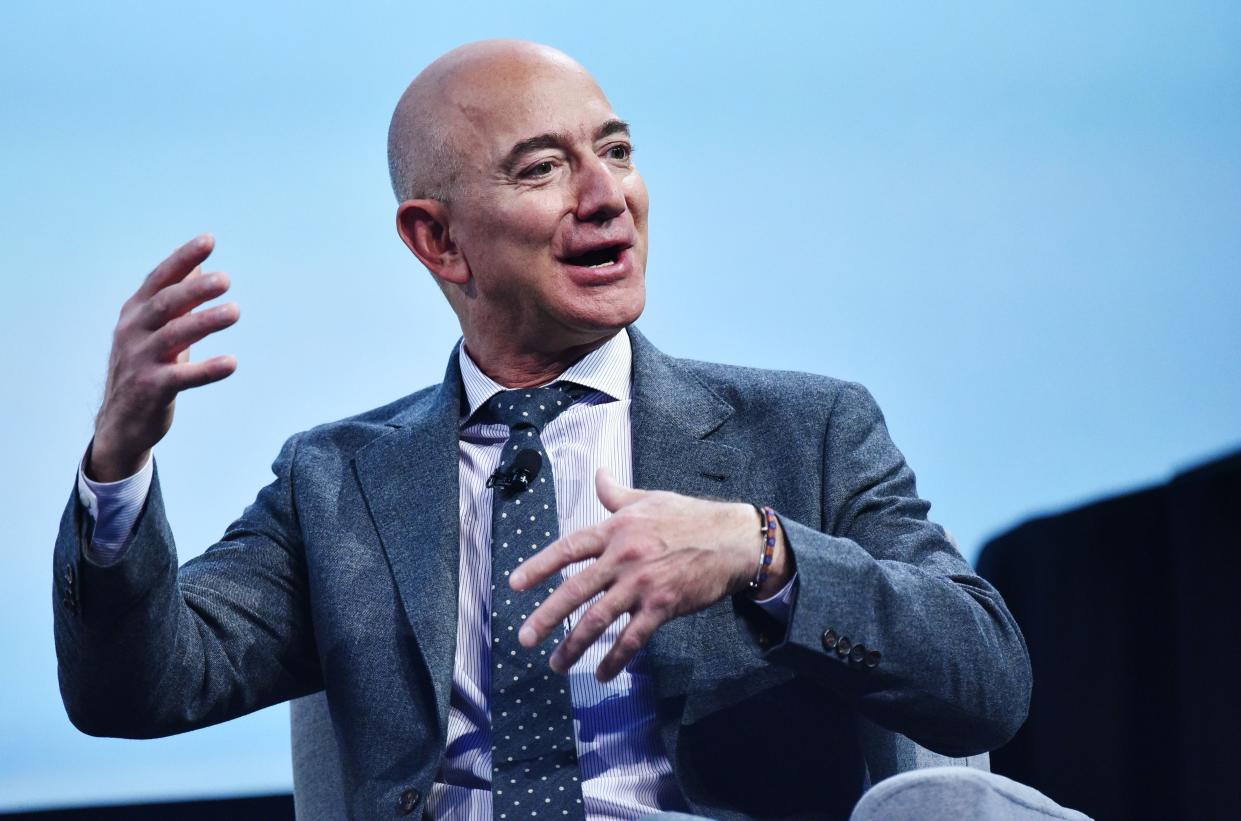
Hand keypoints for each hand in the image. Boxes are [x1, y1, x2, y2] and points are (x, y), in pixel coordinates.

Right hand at [88, 235, 238, 480]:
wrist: (122, 422)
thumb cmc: (145, 367)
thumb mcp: (155, 330)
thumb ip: (175, 300)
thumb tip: (198, 266)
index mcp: (135, 313)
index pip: (159, 279)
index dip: (182, 259)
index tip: (209, 240)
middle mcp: (132, 332)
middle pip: (165, 304)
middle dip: (194, 289)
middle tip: (226, 280)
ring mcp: (139, 361)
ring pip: (174, 336)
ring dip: (205, 322)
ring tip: (235, 311)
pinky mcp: (151, 389)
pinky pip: (182, 377)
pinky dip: (207, 369)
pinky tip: (232, 363)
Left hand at [509, 468, 789, 681]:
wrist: (733, 538)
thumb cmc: (689, 516)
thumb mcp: (648, 498)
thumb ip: (616, 493)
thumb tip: (597, 473)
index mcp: (615, 529)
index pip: (568, 548)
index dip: (539, 566)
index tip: (515, 584)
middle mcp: (623, 556)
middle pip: (575, 590)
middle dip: (547, 617)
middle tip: (525, 638)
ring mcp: (642, 583)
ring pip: (599, 619)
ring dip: (574, 645)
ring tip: (557, 665)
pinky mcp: (663, 606)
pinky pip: (632, 638)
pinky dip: (615, 658)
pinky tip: (602, 674)